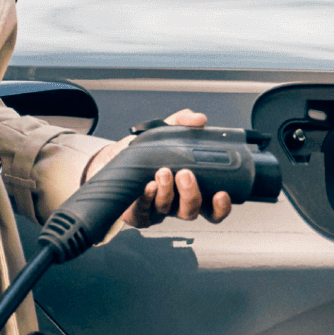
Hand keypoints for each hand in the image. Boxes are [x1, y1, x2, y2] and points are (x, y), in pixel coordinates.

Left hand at [133, 108, 235, 225]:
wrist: (112, 159)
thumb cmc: (143, 152)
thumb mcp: (164, 132)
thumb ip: (183, 123)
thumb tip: (199, 119)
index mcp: (188, 191)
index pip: (212, 208)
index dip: (220, 206)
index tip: (221, 194)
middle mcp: (175, 204)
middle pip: (191, 211)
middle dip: (191, 193)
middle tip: (185, 174)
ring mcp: (156, 211)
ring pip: (169, 210)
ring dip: (167, 192)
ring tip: (162, 172)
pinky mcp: (137, 214)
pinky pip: (144, 213)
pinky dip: (146, 199)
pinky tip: (147, 186)